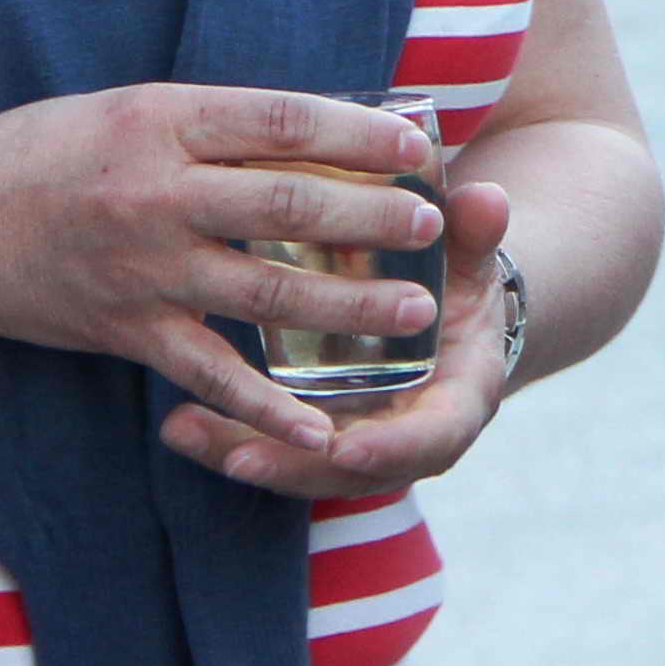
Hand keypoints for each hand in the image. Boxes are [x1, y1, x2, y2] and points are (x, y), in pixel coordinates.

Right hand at [0, 84, 443, 458]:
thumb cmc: (44, 153)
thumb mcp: (132, 107)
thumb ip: (217, 123)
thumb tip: (320, 123)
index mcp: (164, 122)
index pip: (284, 121)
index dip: (360, 134)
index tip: (420, 146)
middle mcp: (158, 195)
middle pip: (289, 205)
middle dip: (373, 216)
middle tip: (435, 225)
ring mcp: (145, 269)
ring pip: (267, 290)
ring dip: (348, 304)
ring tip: (413, 312)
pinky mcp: (129, 331)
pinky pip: (211, 374)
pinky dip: (267, 406)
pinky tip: (320, 428)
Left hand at [158, 181, 513, 496]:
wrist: (448, 312)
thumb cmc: (459, 278)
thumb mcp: (471, 255)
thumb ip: (476, 231)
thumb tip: (487, 196)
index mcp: (459, 398)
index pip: (432, 438)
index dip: (391, 447)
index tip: (348, 448)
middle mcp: (407, 433)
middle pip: (350, 469)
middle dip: (293, 465)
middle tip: (241, 458)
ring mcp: (358, 439)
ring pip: (300, 465)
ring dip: (242, 453)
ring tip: (184, 431)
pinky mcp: (317, 432)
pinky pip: (274, 445)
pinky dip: (228, 438)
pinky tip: (177, 423)